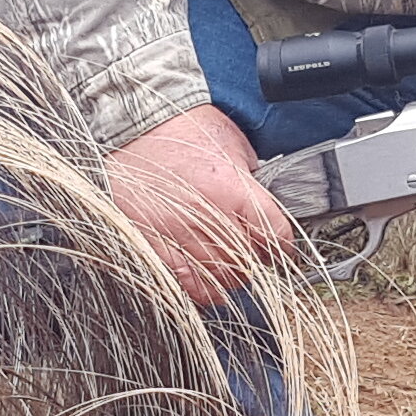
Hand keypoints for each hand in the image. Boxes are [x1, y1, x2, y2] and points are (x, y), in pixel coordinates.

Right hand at [106, 105, 298, 304]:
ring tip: (233, 269)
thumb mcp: (230, 138)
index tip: (282, 249)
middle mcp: (208, 215)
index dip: (283, 246)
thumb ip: (250, 169)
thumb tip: (261, 190)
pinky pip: (186, 282)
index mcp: (232, 188)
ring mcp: (179, 232)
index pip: (275, 233)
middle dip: (257, 261)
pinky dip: (202, 291)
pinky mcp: (154, 242)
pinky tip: (210, 288)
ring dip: (232, 277)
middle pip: (249, 259)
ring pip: (220, 275)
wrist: (131, 125)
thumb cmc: (178, 127)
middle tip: (256, 257)